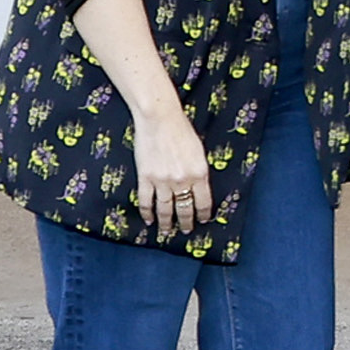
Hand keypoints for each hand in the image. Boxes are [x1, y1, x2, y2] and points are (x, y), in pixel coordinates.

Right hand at [127, 101, 217, 238]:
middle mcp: (182, 180)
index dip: (202, 214)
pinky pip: (146, 201)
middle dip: (186, 222)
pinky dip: (147, 212)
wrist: (160, 118)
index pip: (203, 202)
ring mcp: (163, 181)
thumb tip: (197, 187)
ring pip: (165, 209)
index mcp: (199, 173)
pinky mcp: (146, 177)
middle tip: (186, 230)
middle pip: (185, 209)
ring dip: (167, 222)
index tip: (202, 220)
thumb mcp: (198, 151)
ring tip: (167, 230)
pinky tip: (149, 219)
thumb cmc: (181, 129)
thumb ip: (198, 170)